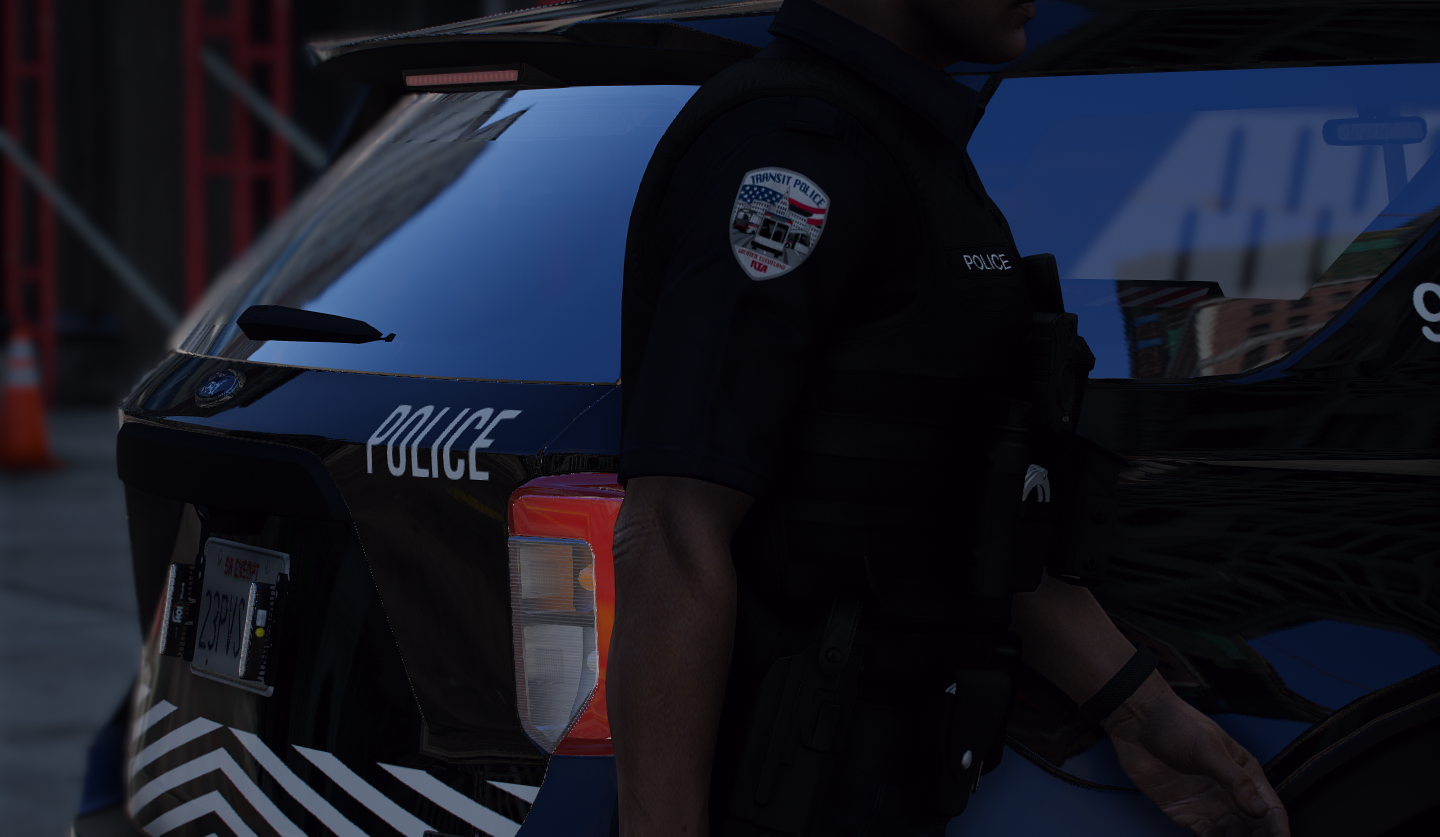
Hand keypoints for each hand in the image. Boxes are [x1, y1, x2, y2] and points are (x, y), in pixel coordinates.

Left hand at [1105, 691, 1289, 836]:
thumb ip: (1234, 779)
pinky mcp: (1185, 811)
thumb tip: (1258, 809)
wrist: (1136, 722)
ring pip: (1232, 835)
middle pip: (1254, 827)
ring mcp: (1208, 803)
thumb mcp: (1208, 747)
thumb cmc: (1174, 722)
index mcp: (1243, 772)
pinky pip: (1206, 836)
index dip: (1278, 828)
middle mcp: (1229, 791)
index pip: (1269, 807)